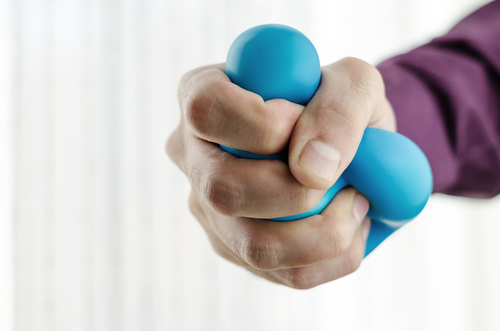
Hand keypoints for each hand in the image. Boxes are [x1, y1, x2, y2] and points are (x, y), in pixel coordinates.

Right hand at [167, 58, 394, 287]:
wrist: (340, 147)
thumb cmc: (337, 107)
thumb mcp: (354, 83)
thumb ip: (339, 108)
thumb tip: (312, 170)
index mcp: (203, 97)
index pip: (206, 110)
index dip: (262, 124)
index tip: (304, 123)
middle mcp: (195, 157)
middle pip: (221, 188)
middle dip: (296, 191)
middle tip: (343, 178)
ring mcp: (210, 208)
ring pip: (253, 246)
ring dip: (324, 233)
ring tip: (357, 202)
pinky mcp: (236, 247)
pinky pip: (285, 273)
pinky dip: (333, 256)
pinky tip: (348, 225)